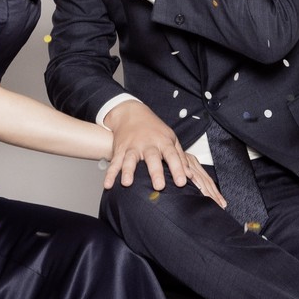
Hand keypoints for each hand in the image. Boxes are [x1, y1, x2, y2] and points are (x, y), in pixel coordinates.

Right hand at [101, 100, 225, 208]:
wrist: (131, 113)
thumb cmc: (154, 129)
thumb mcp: (170, 138)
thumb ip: (180, 157)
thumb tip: (190, 175)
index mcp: (163, 141)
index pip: (172, 155)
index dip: (177, 168)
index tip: (181, 182)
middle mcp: (147, 144)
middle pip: (152, 157)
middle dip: (155, 172)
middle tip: (159, 186)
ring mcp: (132, 146)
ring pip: (130, 159)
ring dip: (128, 171)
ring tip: (127, 183)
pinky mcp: (120, 149)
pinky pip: (114, 163)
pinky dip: (110, 174)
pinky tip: (107, 184)